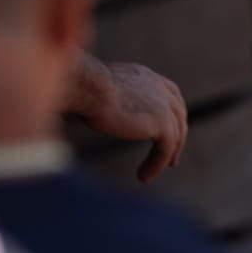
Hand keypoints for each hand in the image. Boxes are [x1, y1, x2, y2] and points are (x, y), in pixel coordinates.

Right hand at [64, 52, 188, 182]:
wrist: (87, 87)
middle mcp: (157, 86)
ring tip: (149, 173)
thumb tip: (73, 116)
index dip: (170, 112)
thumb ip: (95, 102)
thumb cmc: (77, 88)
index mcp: (143, 76)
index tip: (167, 130)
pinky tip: (143, 176)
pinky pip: (166, 147)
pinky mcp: (161, 121)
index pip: (168, 92)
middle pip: (178, 111)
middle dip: (177, 134)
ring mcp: (162, 103)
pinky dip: (157, 163)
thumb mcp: (91, 92)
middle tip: (170, 157)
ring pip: (175, 132)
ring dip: (167, 154)